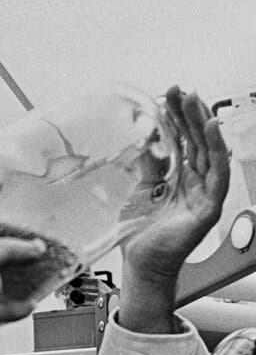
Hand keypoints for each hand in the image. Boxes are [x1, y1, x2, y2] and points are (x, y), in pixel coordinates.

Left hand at [118, 87, 229, 333]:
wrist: (140, 264)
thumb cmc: (140, 234)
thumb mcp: (138, 188)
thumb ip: (144, 163)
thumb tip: (142, 135)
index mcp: (179, 176)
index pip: (183, 138)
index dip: (177, 115)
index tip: (168, 93)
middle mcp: (194, 182)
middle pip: (197, 140)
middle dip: (190, 113)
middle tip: (181, 90)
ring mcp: (203, 194)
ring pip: (209, 151)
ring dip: (203, 123)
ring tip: (195, 100)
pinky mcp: (208, 208)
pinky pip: (217, 174)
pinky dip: (217, 150)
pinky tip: (212, 129)